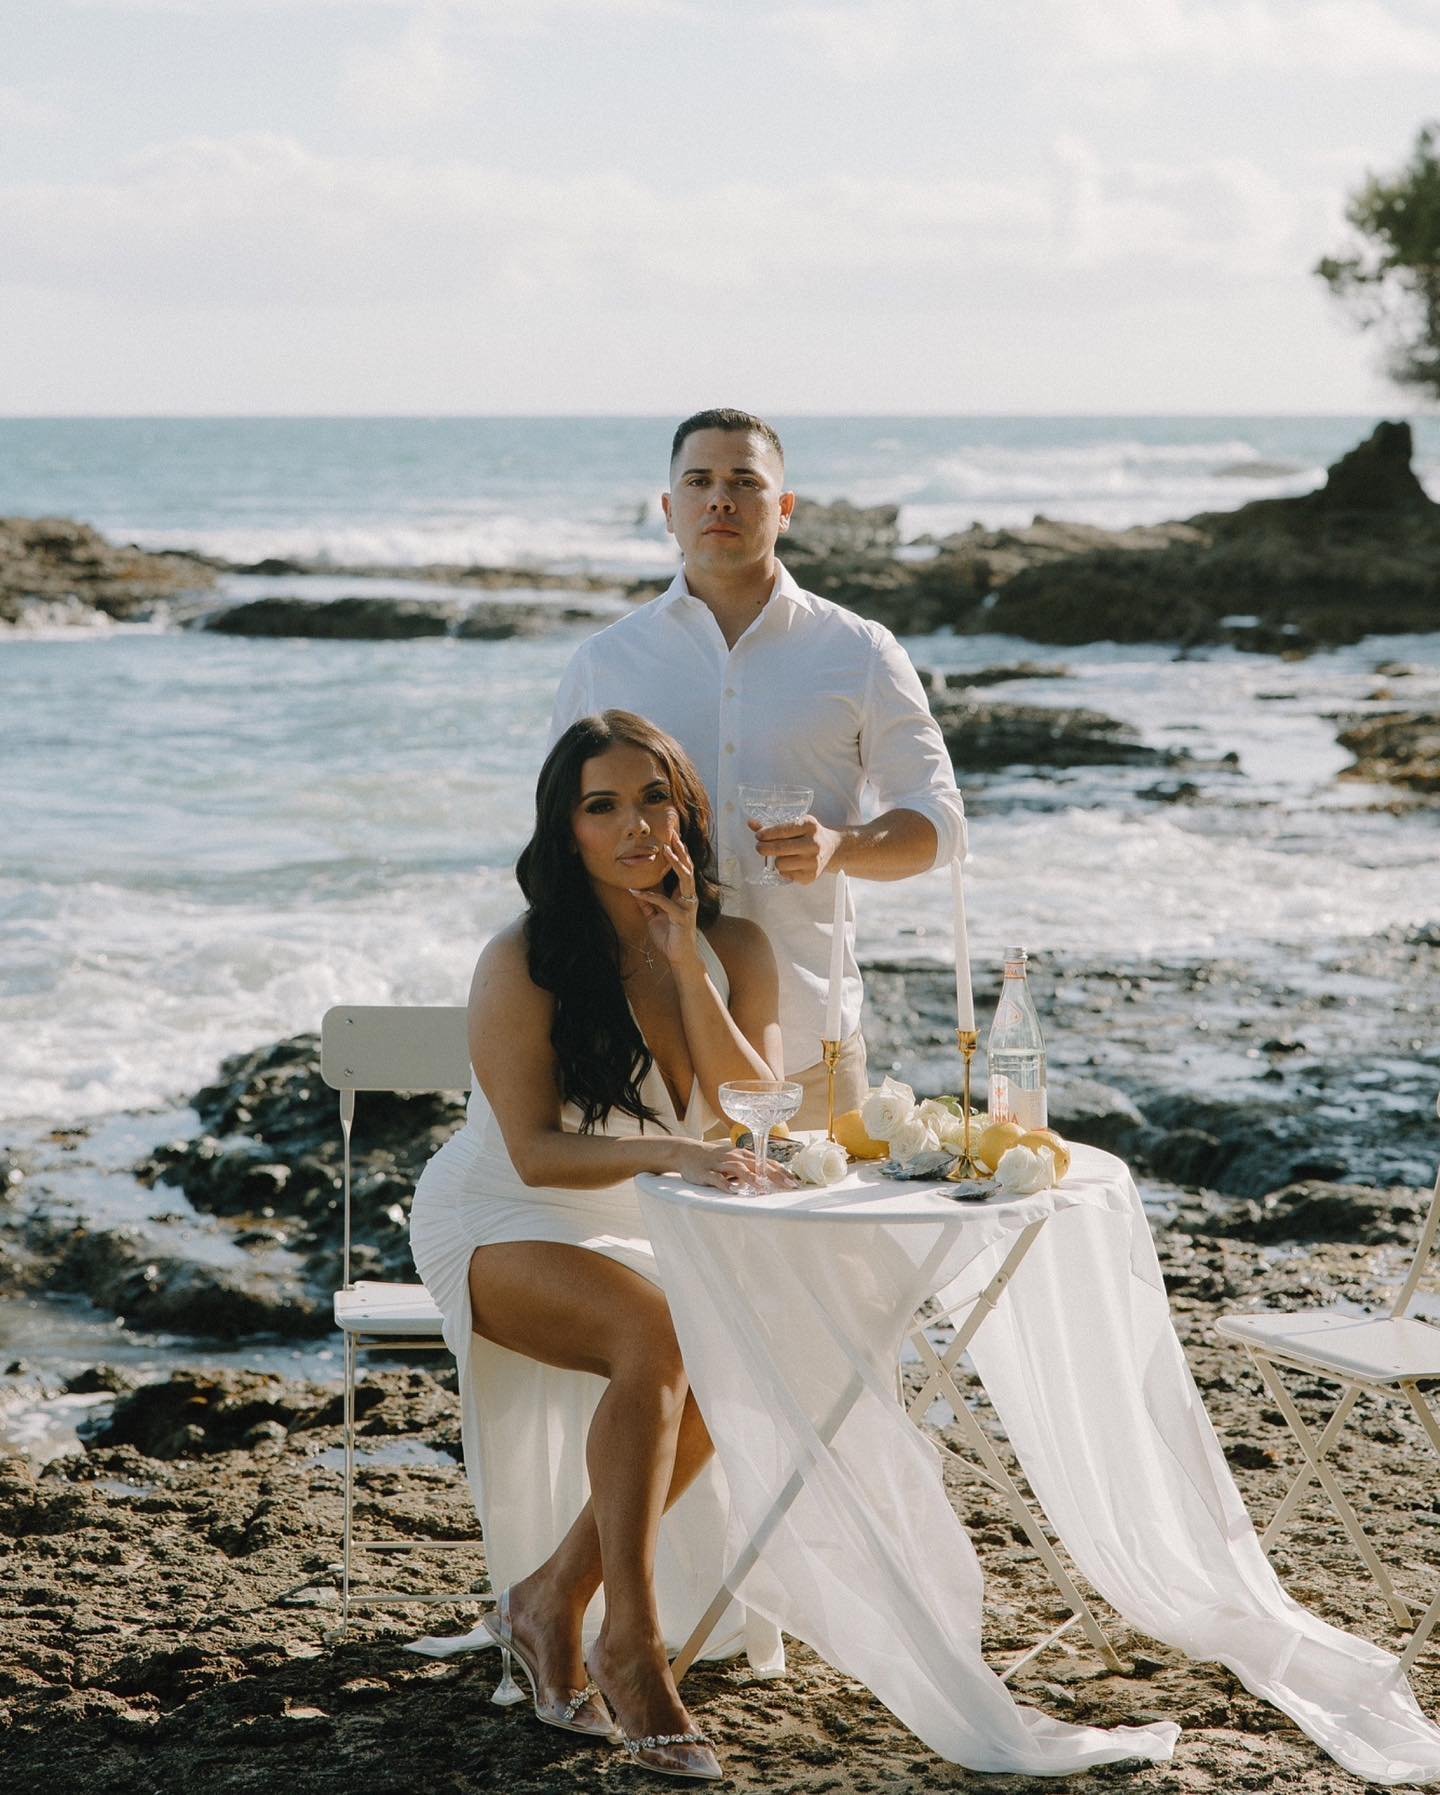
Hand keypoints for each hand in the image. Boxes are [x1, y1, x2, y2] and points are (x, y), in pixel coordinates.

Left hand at [629, 835, 701, 966]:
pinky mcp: (682, 918)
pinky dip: (650, 897)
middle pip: (688, 868)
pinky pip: (665, 903)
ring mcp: (687, 907)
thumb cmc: (670, 937)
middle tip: (674, 835)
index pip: (683, 870)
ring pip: (685, 880)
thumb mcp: (654, 917)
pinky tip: (637, 892)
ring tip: (666, 851)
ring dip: (676, 864)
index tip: (672, 837)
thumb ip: (647, 903)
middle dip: (681, 851)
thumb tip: (635, 890)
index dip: (678, 854)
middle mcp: (688, 898)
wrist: (679, 957)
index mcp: (683, 896)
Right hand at [672, 1139, 797, 1195]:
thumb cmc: (715, 1160)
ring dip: (752, 1179)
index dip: (782, 1172)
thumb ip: (750, 1170)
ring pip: (739, 1170)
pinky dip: (725, 1184)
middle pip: (757, 1165)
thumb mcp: (734, 1162)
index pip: (767, 1163)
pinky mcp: (706, 1172)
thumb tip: (770, 1180)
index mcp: (743, 1155)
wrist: (686, 1152)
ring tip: (764, 1188)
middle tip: (789, 1186)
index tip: (794, 1182)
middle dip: (774, 1175)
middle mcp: (734, 1157)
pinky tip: (733, 1190)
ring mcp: (720, 1164)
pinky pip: (717, 1178)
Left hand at [748, 814, 841, 885]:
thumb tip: (751, 823)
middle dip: (764, 848)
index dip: (765, 834)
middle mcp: (813, 844)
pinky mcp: (811, 876)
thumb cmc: (811, 835)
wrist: (833, 849)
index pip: (782, 830)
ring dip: (776, 860)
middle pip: (778, 849)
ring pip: (780, 864)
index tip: (758, 836)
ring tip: (781, 856)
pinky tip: (791, 864)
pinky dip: (784, 870)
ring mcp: (813, 862)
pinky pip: (786, 875)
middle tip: (760, 847)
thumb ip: (774, 826)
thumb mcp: (797, 824)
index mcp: (810, 826)